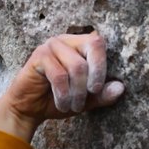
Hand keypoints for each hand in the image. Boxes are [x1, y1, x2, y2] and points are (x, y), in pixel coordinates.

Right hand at [0, 32, 124, 141]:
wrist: (28, 108)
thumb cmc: (57, 99)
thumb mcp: (85, 100)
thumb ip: (102, 94)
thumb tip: (120, 87)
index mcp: (78, 45)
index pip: (98, 43)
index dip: (102, 65)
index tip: (98, 89)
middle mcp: (66, 40)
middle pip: (93, 46)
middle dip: (95, 76)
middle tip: (89, 96)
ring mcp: (51, 46)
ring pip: (77, 66)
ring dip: (77, 92)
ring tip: (73, 106)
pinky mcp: (39, 56)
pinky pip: (59, 75)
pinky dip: (63, 94)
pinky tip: (61, 104)